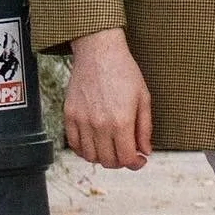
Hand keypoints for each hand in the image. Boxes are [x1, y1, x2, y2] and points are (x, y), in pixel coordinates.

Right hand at [65, 28, 152, 169]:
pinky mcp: (69, 115)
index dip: (135, 164)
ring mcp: (82, 120)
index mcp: (121, 121)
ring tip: (111, 148)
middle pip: (108, 161)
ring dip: (102, 157)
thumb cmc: (123, 71)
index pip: (126, 158)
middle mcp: (100, 124)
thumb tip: (145, 151)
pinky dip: (84, 150)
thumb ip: (145, 128)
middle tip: (126, 153)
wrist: (99, 51)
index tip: (139, 160)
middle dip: (121, 162)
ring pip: (90, 156)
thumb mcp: (143, 98)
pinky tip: (94, 143)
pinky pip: (73, 144)